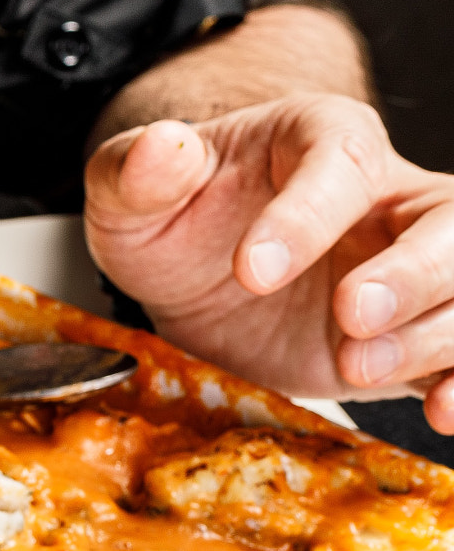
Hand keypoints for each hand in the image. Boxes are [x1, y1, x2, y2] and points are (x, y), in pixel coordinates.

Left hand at [84, 93, 453, 430]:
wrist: (191, 280)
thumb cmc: (172, 219)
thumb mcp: (129, 194)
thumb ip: (136, 170)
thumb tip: (160, 146)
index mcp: (321, 141)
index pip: (341, 162)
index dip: (307, 216)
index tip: (252, 271)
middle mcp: (387, 198)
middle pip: (448, 217)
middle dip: (414, 271)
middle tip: (349, 315)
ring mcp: (412, 266)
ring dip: (434, 334)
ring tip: (358, 368)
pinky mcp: (413, 333)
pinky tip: (441, 409)